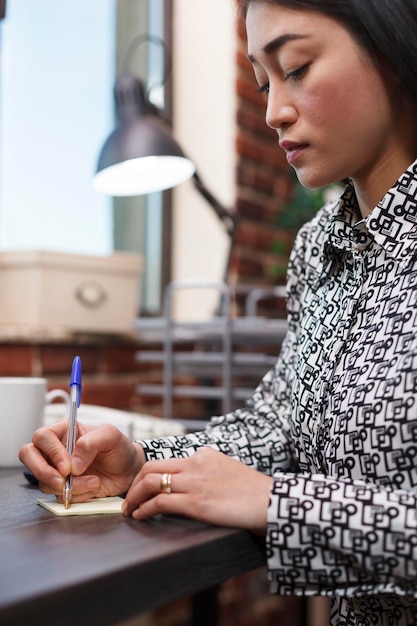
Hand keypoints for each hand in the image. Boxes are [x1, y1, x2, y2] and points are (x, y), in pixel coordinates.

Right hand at [19, 421, 144, 501]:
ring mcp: (57, 470)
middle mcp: (55, 450)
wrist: (129, 470)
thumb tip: (73, 463)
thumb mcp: (111, 436)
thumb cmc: (119, 448)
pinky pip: (58, 496)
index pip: (42, 437)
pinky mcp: (63, 488)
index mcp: (64, 431)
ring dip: (70, 486)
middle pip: (29, 455)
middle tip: (61, 481)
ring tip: (95, 481)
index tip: (67, 465)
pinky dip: (78, 495)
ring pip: (44, 481)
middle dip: (43, 471)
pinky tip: (94, 487)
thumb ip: (92, 442)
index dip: (51, 451)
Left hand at [122, 447, 271, 533]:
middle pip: (152, 467)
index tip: (142, 487)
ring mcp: (195, 482)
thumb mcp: (229, 472)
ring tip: (129, 510)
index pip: (168, 461)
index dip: (149, 475)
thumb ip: (209, 473)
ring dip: (135, 497)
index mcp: (205, 454)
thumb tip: (194, 487)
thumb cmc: (254, 493)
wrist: (271, 502)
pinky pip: (160, 503)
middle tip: (129, 499)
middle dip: (135, 483)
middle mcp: (196, 463)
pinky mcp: (196, 502)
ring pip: (151, 482)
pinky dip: (145, 509)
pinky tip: (140, 517)